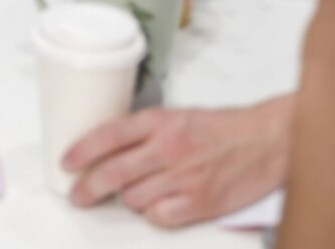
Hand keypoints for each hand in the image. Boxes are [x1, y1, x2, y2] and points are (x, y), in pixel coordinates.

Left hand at [64, 97, 292, 227]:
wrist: (267, 141)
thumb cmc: (224, 128)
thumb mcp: (180, 116)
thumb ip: (147, 131)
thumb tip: (111, 149)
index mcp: (160, 121)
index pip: (108, 135)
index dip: (82, 150)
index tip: (66, 162)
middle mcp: (168, 149)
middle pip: (113, 172)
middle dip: (88, 187)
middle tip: (78, 195)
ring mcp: (184, 178)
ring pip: (134, 198)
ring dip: (129, 199)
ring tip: (139, 192)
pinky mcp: (200, 203)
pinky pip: (159, 217)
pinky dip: (154, 214)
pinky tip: (160, 204)